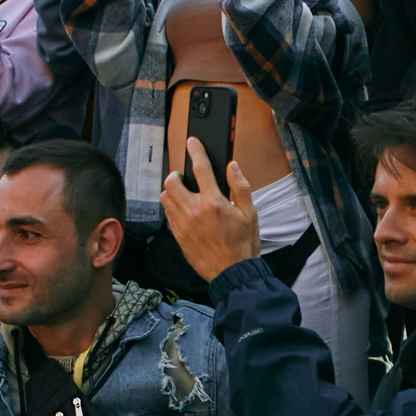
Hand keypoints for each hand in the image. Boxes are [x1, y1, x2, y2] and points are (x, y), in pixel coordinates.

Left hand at [158, 141, 260, 280]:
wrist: (231, 273)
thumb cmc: (242, 245)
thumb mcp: (250, 214)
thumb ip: (240, 187)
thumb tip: (232, 167)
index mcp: (214, 203)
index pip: (201, 169)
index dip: (196, 151)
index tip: (192, 142)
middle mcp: (194, 212)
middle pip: (172, 182)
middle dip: (176, 174)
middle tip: (183, 176)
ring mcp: (183, 225)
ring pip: (165, 198)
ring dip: (171, 191)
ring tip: (182, 193)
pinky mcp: (178, 236)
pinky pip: (167, 215)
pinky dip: (172, 207)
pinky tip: (183, 210)